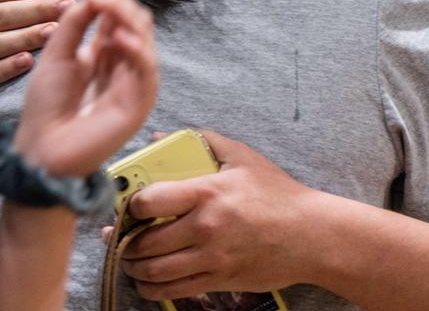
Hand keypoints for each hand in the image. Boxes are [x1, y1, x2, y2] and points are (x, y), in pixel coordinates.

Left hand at [11, 0, 155, 177]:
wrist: (40, 148)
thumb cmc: (46, 105)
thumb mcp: (55, 54)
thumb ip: (73, 25)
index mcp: (103, 52)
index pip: (117, 15)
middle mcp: (121, 64)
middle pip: (135, 22)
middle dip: (121, 1)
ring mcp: (132, 83)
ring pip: (143, 40)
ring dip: (127, 18)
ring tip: (106, 5)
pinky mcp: (138, 103)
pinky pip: (146, 71)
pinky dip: (137, 50)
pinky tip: (120, 36)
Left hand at [118, 130, 319, 298]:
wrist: (312, 236)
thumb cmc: (277, 194)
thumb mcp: (241, 157)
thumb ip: (200, 142)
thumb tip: (159, 137)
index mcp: (207, 193)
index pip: (149, 201)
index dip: (128, 205)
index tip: (125, 205)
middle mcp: (206, 228)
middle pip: (146, 241)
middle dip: (124, 241)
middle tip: (116, 237)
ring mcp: (213, 259)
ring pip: (156, 271)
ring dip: (134, 267)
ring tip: (127, 259)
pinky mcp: (220, 280)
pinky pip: (176, 290)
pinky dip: (153, 289)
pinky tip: (145, 282)